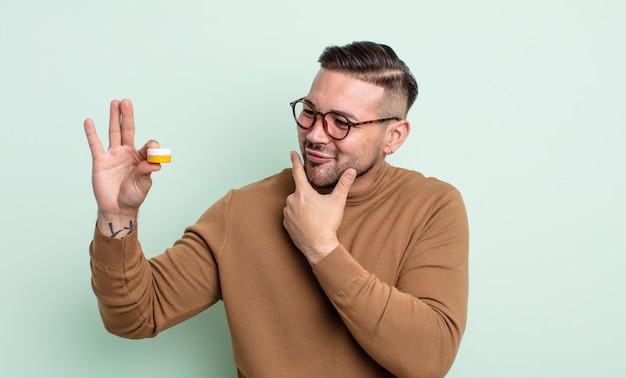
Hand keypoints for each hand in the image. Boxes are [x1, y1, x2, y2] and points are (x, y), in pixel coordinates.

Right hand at [84, 99, 160, 233]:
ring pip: (113, 133)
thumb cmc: (133, 196)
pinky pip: (95, 145)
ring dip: (114, 118)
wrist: (117, 208)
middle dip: (127, 116)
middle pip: (127, 130)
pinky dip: (92, 133)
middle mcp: (126, 153)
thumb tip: (154, 164)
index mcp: (140, 158)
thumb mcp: (143, 185)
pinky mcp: (100, 161)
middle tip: (126, 101)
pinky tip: (89, 121)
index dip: (151, 145)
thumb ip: (147, 173)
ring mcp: (113, 155)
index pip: (147, 145)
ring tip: (115, 102)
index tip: (152, 147)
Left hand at [283, 151, 355, 265]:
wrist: (319, 246)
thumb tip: (351, 171)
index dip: (296, 161)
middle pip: (300, 191)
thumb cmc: (327, 224)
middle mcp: (291, 201)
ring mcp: (287, 213)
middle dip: (308, 195)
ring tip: (315, 217)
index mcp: (303, 192)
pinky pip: (291, 215)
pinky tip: (308, 223)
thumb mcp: (337, 202)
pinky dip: (298, 216)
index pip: (298, 172)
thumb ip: (344, 184)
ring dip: (303, 206)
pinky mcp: (286, 224)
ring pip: (295, 203)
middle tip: (319, 207)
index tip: (292, 153)